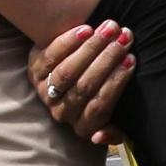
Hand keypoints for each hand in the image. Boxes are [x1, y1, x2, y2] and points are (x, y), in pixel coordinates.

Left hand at [31, 20, 133, 144]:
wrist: (75, 80)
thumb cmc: (101, 98)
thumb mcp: (114, 121)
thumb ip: (113, 131)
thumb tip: (99, 137)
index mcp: (83, 126)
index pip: (100, 105)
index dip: (116, 82)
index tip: (131, 59)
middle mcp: (61, 112)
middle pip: (84, 85)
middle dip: (107, 59)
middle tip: (123, 37)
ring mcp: (44, 92)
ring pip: (67, 71)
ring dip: (91, 47)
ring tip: (109, 28)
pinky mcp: (34, 71)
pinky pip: (50, 56)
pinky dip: (68, 41)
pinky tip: (86, 29)